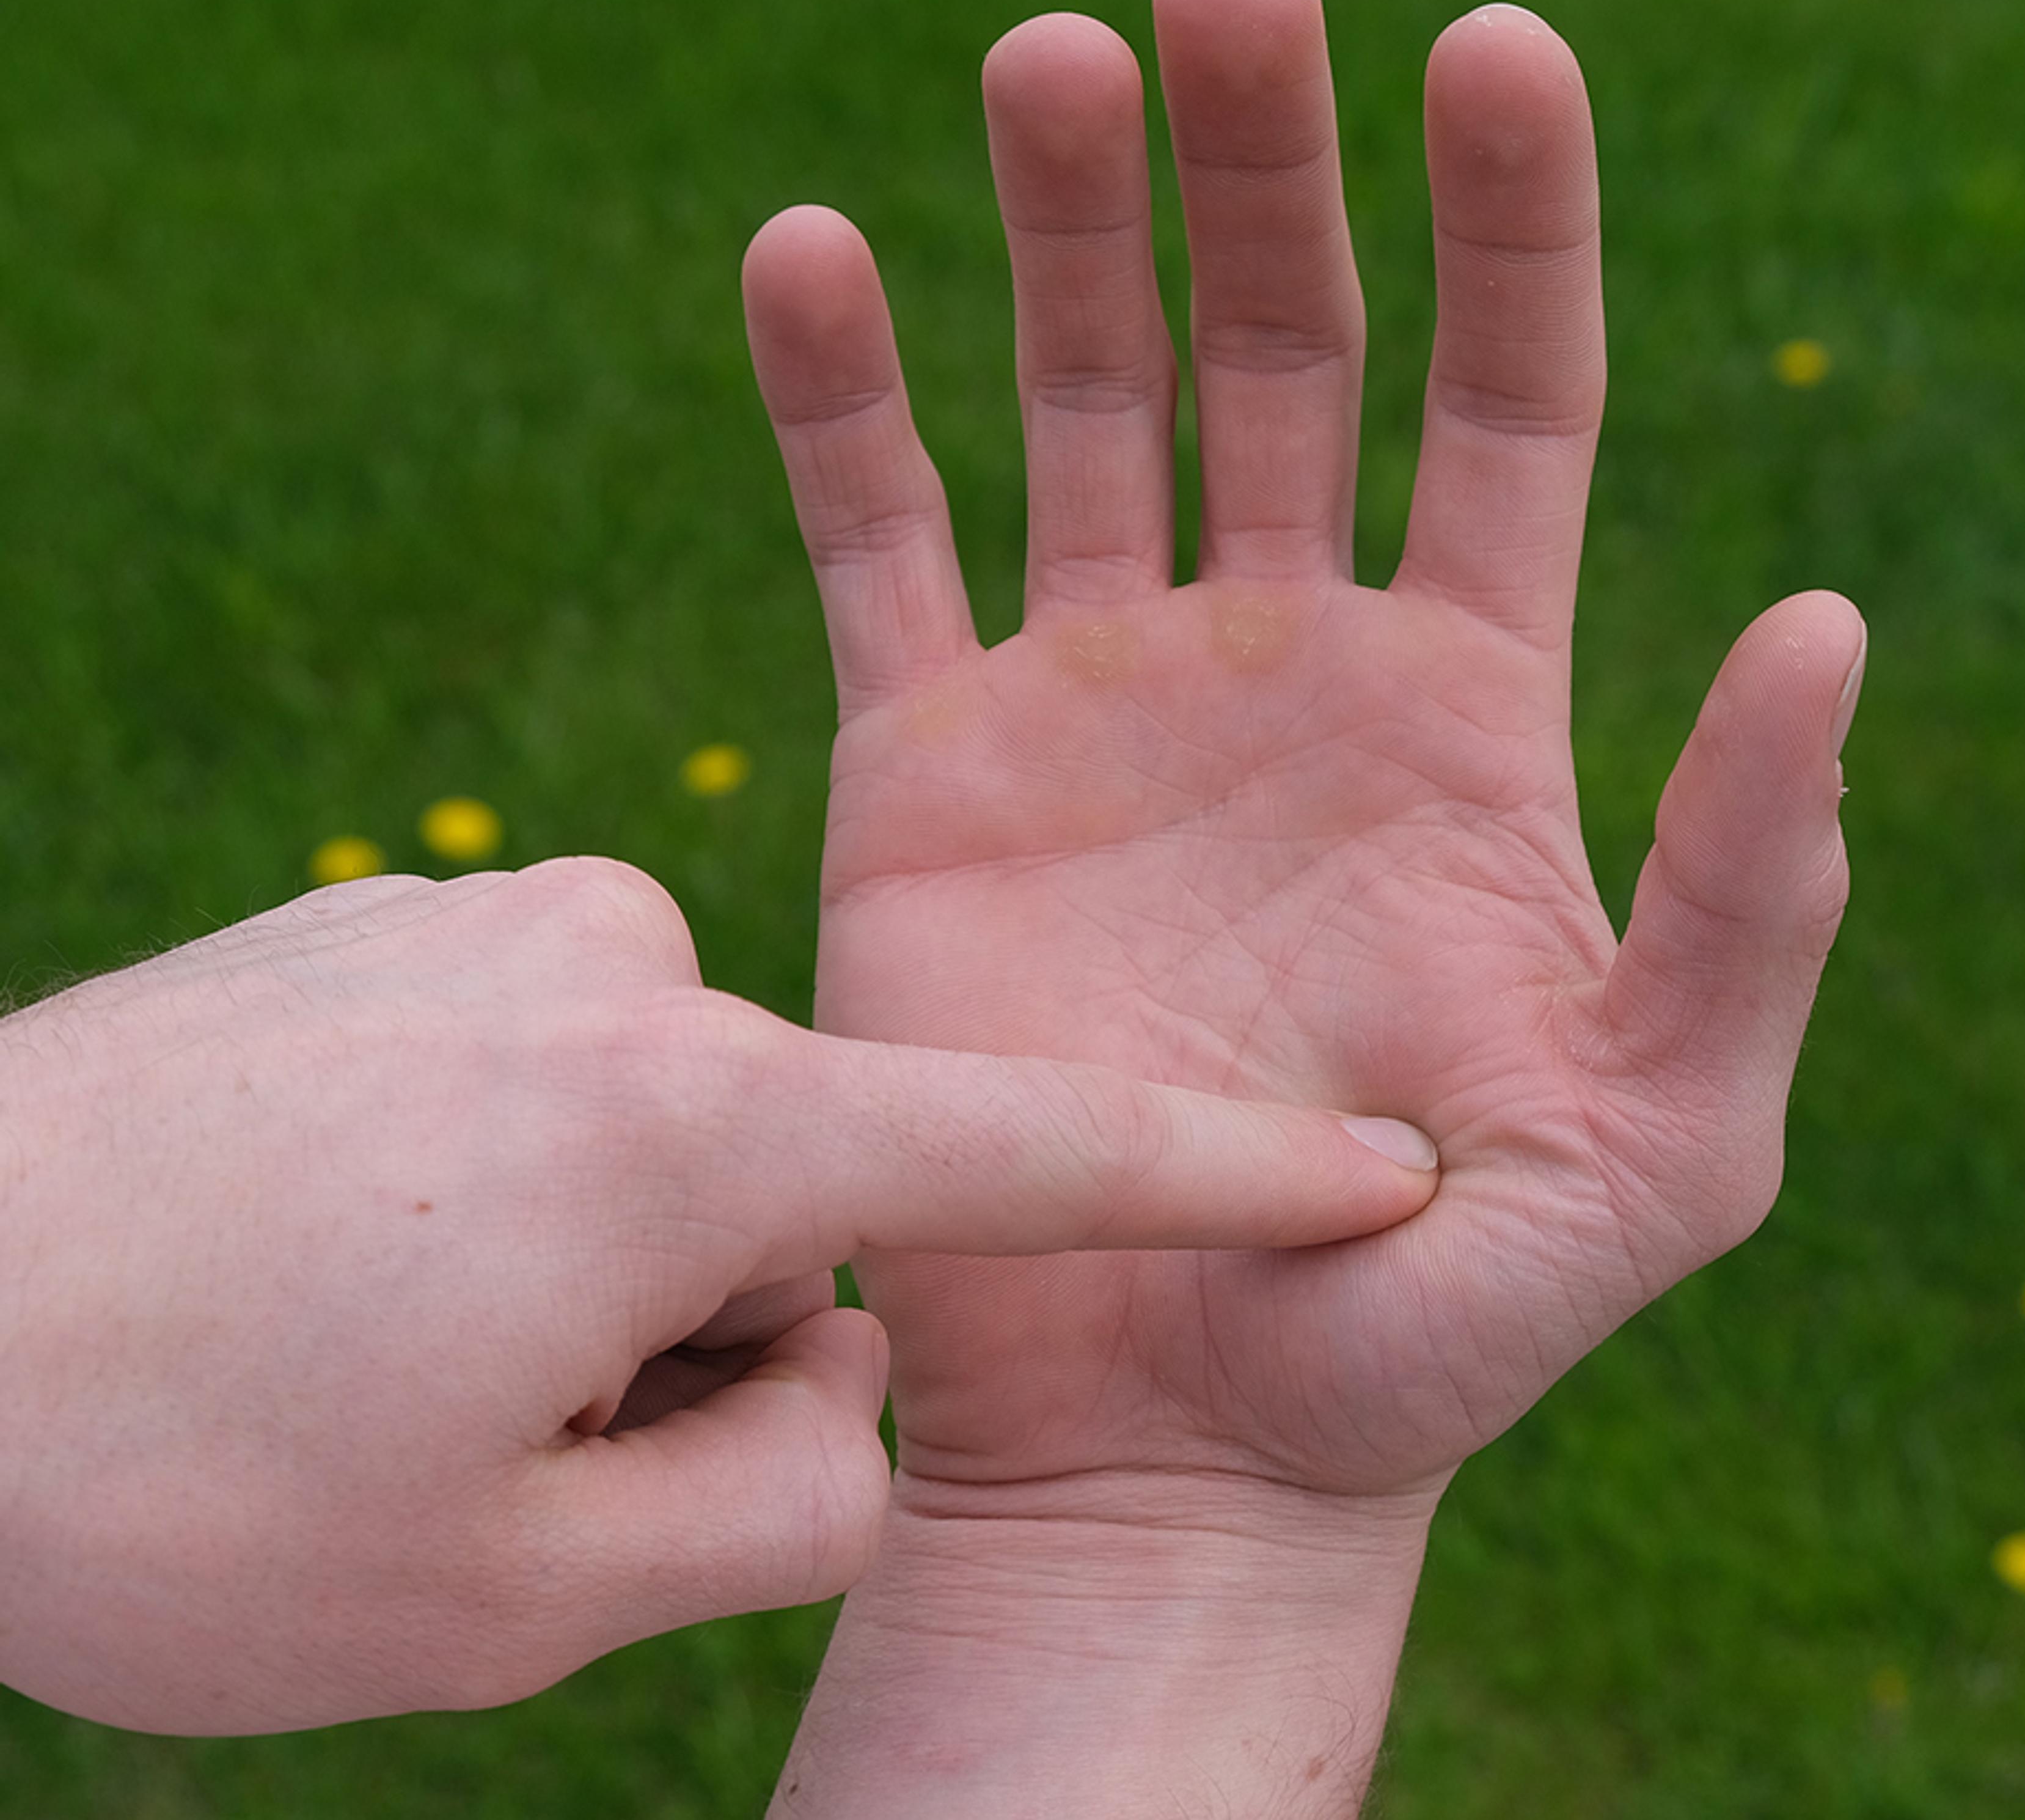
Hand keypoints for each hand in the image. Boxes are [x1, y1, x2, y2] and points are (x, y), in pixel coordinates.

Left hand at [0, 857, 1434, 1734]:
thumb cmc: (158, 1482)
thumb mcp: (509, 1595)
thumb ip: (770, 1499)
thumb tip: (846, 1380)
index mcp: (689, 1129)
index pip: (1034, 1156)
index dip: (1229, 1185)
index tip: (1377, 1177)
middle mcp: (628, 975)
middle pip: (802, 1204)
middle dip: (704, 1337)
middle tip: (476, 1445)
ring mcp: (509, 924)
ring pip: (669, 1145)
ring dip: (588, 1273)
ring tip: (374, 1348)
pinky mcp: (415, 919)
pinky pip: (553, 1071)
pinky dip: (496, 1185)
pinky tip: (328, 1248)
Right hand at [746, 0, 1862, 1809]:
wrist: (1178, 1449)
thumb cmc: (1434, 1334)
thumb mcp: (1661, 1140)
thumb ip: (1747, 900)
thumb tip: (1824, 628)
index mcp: (1468, 719)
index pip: (1508, 403)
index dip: (1510, 220)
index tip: (1490, 46)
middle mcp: (1283, 666)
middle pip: (1285, 348)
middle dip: (1266, 164)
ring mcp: (1095, 703)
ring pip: (1080, 400)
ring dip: (1064, 220)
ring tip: (1048, 59)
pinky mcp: (927, 772)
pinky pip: (876, 545)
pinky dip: (840, 400)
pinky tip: (815, 254)